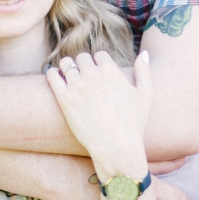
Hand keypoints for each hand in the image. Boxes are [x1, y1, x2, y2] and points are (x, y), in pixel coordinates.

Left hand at [46, 51, 151, 174]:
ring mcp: (77, 85)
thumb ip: (144, 71)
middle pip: (82, 58)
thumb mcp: (146, 95)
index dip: (99, 63)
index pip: (99, 55)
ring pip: (66, 64)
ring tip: (68, 77)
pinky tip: (55, 78)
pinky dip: (52, 74)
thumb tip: (144, 53)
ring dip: (67, 67)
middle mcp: (93, 74)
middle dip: (83, 65)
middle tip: (83, 77)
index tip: (98, 73)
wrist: (116, 146)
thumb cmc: (133, 123)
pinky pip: (52, 76)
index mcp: (112, 70)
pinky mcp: (64, 98)